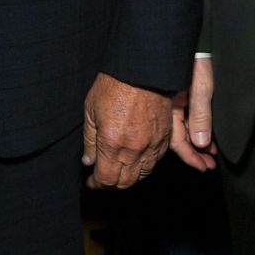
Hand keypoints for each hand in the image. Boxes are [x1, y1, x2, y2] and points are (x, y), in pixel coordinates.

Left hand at [82, 73, 174, 188]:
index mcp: (112, 144)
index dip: (97, 184)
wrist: (142, 70)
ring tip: (119, 169)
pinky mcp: (165, 138)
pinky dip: (145, 165)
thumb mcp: (90, 111)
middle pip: (125, 182)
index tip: (92, 181)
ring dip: (129, 177)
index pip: (105, 179)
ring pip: (142, 174)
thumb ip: (89, 140)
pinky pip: (156, 161)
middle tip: (104, 178)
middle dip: (112, 184)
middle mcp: (134, 149)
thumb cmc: (113, 86)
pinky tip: (136, 158)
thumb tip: (89, 161)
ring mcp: (152, 145)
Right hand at [168, 56, 217, 171]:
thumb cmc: (193, 56)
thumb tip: (201, 142)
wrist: (181, 34)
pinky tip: (204, 134)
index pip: (177, 140)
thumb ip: (201, 115)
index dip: (190, 156)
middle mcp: (168, 105)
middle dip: (194, 152)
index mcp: (170, 105)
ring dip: (196, 141)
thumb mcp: (201, 87)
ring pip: (181, 127)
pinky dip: (195, 127)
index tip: (203, 167)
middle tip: (209, 164)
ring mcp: (172, 99)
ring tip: (210, 153)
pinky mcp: (177, 92)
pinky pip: (183, 116)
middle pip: (178, 136)